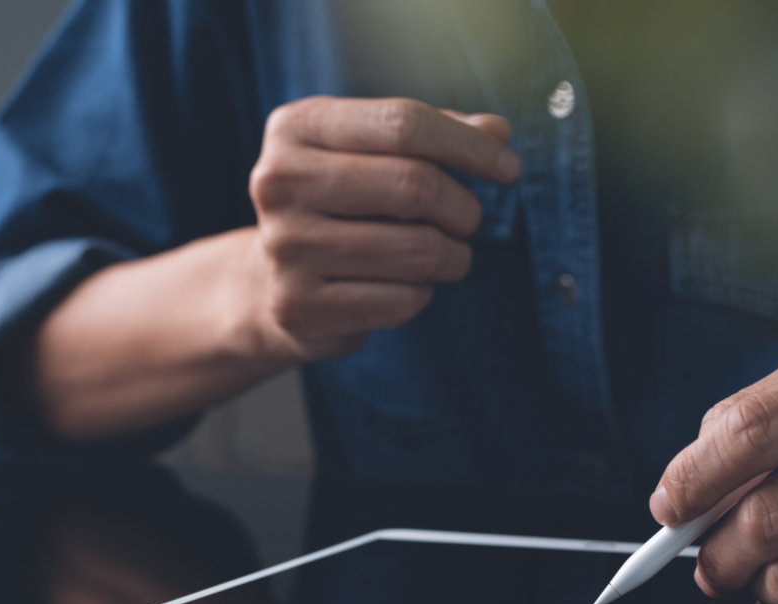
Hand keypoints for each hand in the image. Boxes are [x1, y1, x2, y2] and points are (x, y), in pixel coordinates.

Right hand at [244, 96, 520, 363]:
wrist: (268, 281)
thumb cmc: (342, 204)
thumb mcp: (375, 153)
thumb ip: (436, 135)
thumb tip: (499, 131)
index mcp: (298, 127)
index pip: (403, 123)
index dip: (469, 146)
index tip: (509, 169)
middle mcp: (280, 182)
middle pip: (413, 185)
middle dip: (463, 207)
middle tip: (468, 220)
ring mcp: (285, 247)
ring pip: (417, 251)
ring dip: (452, 257)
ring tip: (446, 255)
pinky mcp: (299, 306)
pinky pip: (401, 301)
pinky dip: (422, 294)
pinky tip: (405, 286)